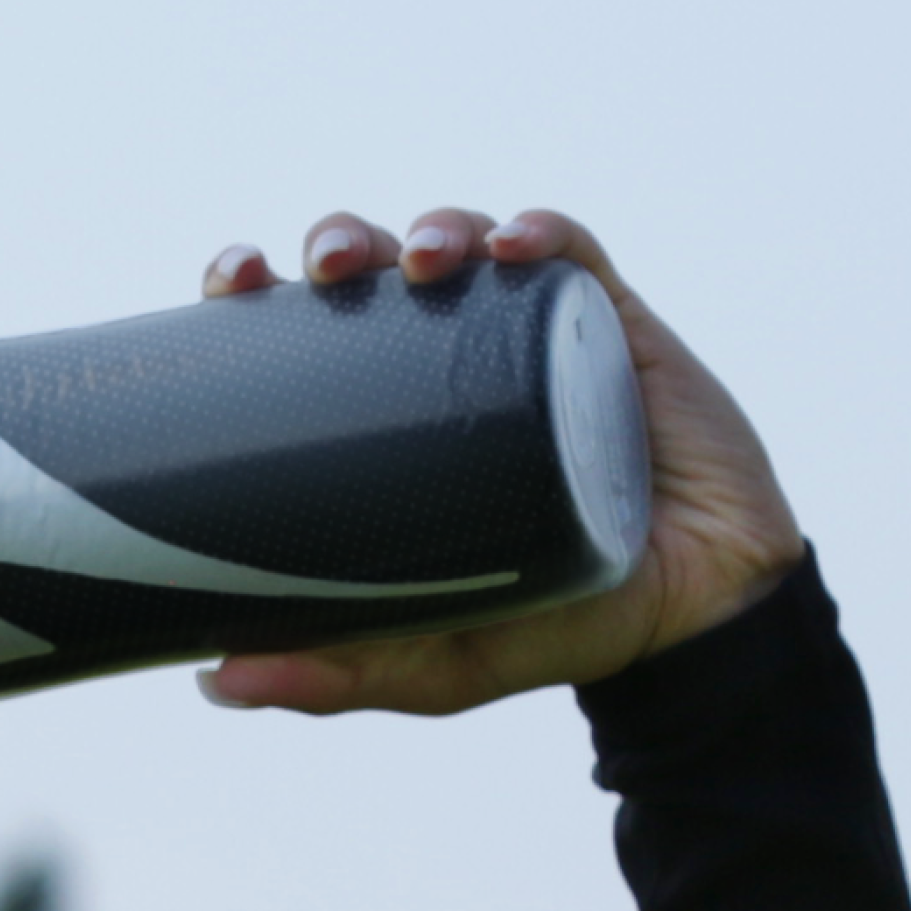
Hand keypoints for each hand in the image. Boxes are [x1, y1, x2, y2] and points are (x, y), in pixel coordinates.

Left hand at [190, 210, 802, 715]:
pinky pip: (574, 253)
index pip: (305, 336)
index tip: (230, 283)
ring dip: (437, 227)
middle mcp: (452, 364)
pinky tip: (511, 244)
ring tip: (425, 256)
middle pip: (378, 270)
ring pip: (468, 244)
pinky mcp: (617, 325)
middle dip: (343, 241)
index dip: (258, 295)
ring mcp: (535, 337)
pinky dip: (540, 232)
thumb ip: (336, 673)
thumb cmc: (555, 626)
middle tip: (327, 266)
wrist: (693, 619)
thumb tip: (217, 683)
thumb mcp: (434, 664)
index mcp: (386, 421)